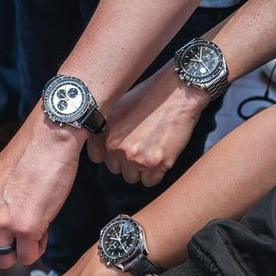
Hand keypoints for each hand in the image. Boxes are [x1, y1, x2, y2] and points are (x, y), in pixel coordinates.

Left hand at [0, 117, 82, 267]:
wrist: (48, 141)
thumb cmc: (23, 157)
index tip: (3, 230)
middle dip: (4, 250)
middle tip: (19, 233)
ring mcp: (2, 223)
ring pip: (6, 261)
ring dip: (21, 249)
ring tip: (32, 228)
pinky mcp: (26, 228)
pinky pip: (28, 257)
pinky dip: (37, 248)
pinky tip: (42, 228)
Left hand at [86, 67, 210, 186]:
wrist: (177, 93)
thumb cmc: (149, 97)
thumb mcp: (116, 108)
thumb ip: (106, 131)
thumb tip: (100, 149)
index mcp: (103, 133)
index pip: (97, 158)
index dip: (110, 153)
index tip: (120, 147)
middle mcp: (115, 147)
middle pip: (116, 169)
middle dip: (127, 161)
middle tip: (142, 144)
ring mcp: (135, 157)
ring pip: (132, 177)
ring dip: (141, 168)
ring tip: (151, 148)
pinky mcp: (156, 164)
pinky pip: (149, 181)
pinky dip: (155, 173)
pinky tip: (161, 155)